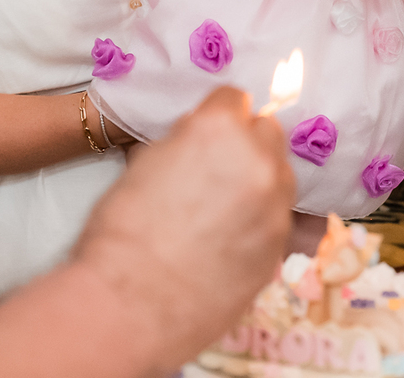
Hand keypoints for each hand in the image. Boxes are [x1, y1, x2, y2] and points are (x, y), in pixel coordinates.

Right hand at [72, 87, 293, 369]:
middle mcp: (258, 159)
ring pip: (280, 175)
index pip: (234, 98)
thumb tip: (199, 140)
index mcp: (219, 129)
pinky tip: (232, 239)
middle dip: (246, 143)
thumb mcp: (145, 163)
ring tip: (226, 208)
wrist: (129, 306)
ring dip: (260, 181)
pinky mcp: (282, 245)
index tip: (209, 133)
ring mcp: (276, 204)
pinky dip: (261, 220)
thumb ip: (185, 142)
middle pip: (268, 132)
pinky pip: (278, 217)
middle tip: (219, 169)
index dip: (217, 115)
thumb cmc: (121, 234)